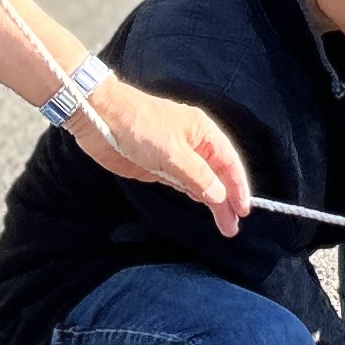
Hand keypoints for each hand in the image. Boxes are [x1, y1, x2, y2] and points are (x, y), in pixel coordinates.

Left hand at [73, 84, 249, 232]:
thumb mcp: (173, 154)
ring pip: (201, 181)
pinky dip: (193, 194)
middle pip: (217, 175)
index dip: (238, 188)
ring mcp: (175, 155)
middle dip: (226, 200)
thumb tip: (219, 196)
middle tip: (232, 228)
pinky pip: (182, 183)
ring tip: (223, 224)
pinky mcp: (158, 166)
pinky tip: (201, 204)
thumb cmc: (139, 126)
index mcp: (203, 132)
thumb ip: (198, 177)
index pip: (229, 163)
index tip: (243, 211)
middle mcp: (193, 143)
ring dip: (211, 200)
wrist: (101, 116)